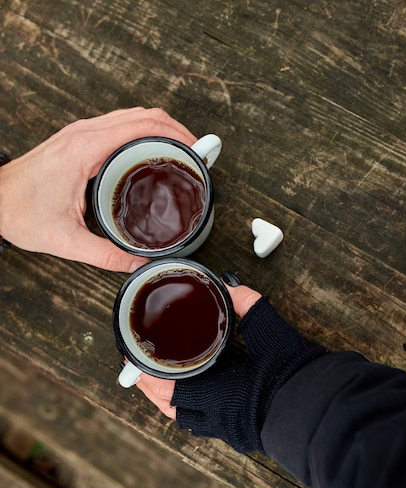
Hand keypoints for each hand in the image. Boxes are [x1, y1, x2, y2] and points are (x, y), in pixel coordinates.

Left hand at [0, 108, 196, 270]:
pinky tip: (150, 152)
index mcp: (84, 150)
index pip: (142, 126)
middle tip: (197, 151)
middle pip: (142, 114)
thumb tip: (137, 263)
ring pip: (131, 116)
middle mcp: (83, 133)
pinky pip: (118, 124)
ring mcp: (79, 133)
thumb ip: (106, 255)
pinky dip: (142, 132)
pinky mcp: (77, 139)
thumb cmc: (18, 211)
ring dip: (159, 127)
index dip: (176, 133)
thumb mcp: (66, 240)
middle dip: (175, 128)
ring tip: (180, 150)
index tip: (197, 148)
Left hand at [136, 276, 326, 453]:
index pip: (168, 389)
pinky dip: (195, 410)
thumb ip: (249, 306)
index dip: (146, 376)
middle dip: (152, 391)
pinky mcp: (244, 434)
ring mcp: (231, 430)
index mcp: (218, 395)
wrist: (328, 411)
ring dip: (171, 403)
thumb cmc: (298, 376)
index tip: (131, 361)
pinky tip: (198, 395)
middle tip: (140, 372)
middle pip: (172, 409)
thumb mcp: (273, 334)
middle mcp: (219, 418)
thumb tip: (231, 284)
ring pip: (188, 421)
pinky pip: (207, 425)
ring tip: (162, 382)